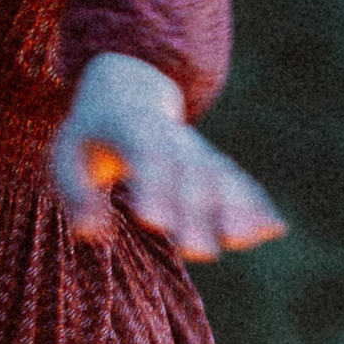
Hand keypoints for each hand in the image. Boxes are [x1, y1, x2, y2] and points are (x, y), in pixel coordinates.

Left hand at [48, 52, 283, 260]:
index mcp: (131, 130)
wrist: (128, 90)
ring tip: (244, 241)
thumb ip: (76, 194)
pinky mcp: (211, 163)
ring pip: (219, 177)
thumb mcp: (68, 155)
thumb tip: (93, 232)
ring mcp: (195, 149)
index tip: (152, 221)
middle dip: (196, 212)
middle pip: (188, 175)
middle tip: (200, 253)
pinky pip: (237, 181)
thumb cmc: (92, 134)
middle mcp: (171, 138)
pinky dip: (257, 204)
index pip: (146, 158)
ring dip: (234, 208)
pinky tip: (275, 229)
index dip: (152, 187)